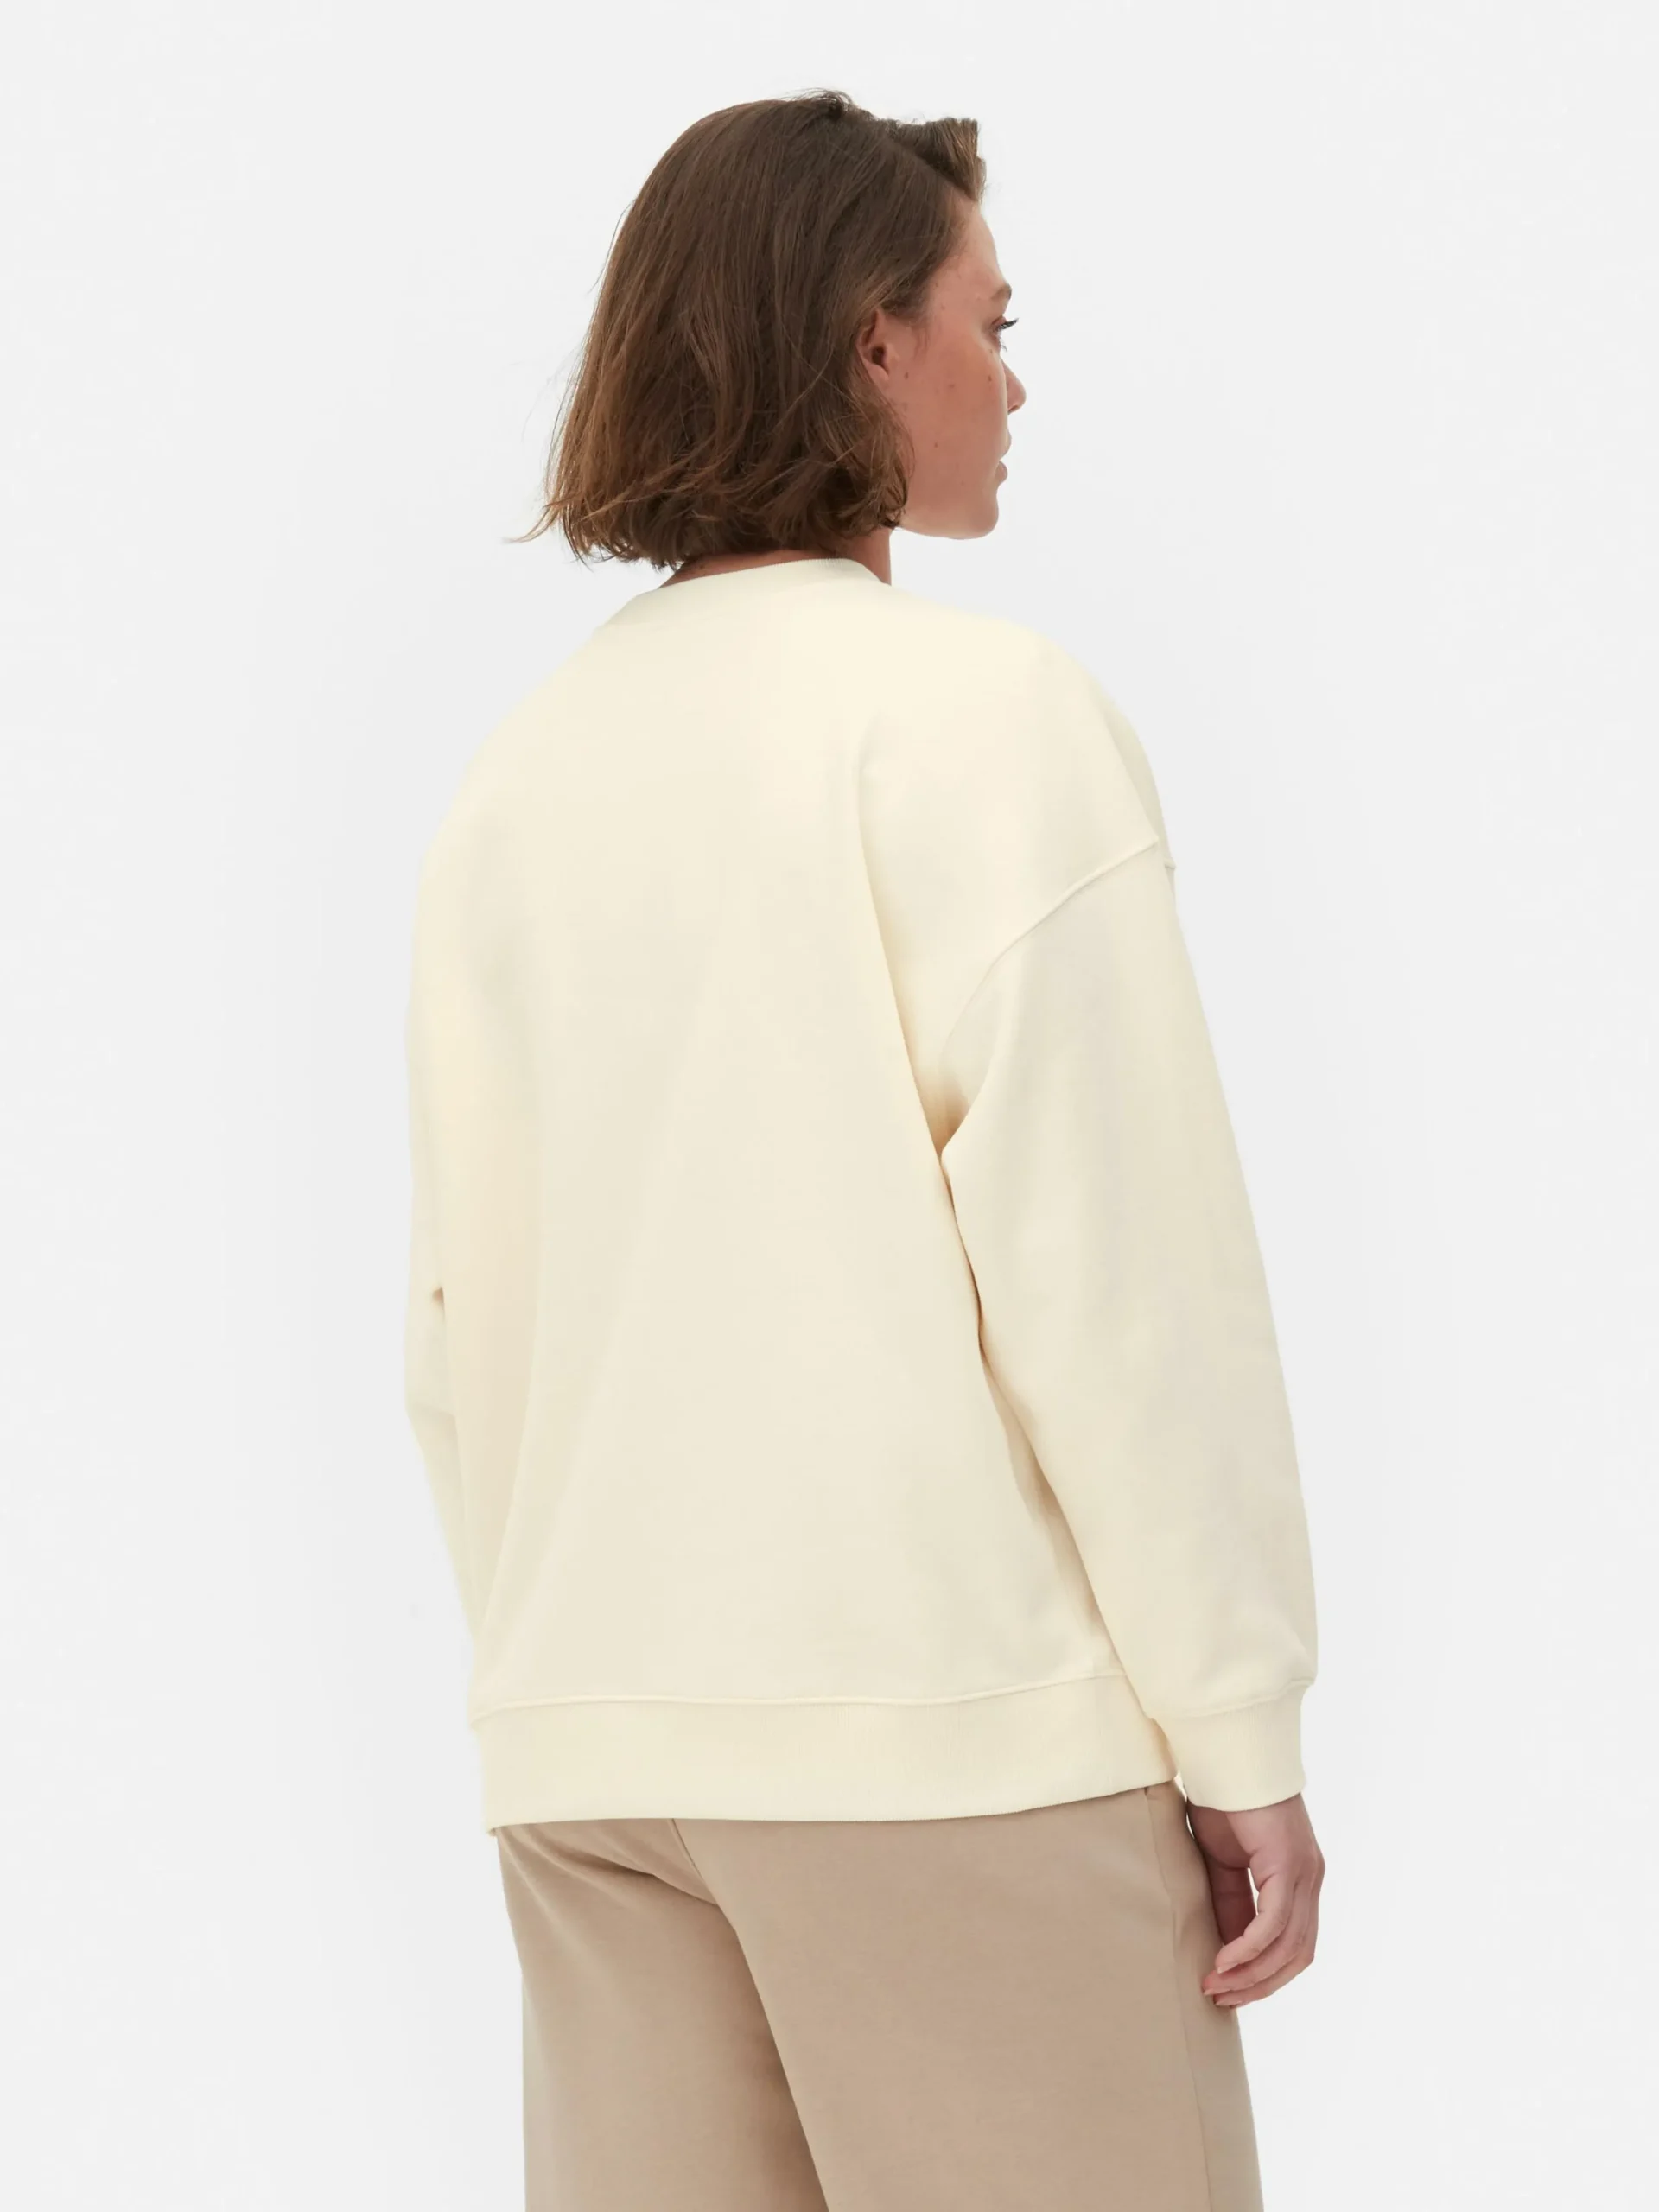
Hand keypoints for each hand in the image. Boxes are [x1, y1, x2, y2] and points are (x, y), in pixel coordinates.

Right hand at [1186, 1790, 1324, 2008]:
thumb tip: (1229, 1949)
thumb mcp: (1223, 1864)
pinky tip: (1223, 1960)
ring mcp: (1303, 1874)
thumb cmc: (1223, 1801)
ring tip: (1216, 1986)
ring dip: (1251, 1974)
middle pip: (1296, 1955)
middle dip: (1258, 1985)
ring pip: (1287, 1946)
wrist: (1227, 1757)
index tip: (1228, 1992)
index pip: (1292, 1945)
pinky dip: (1248, 1948)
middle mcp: (1309, 1880)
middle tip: (1221, 1999)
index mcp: (1297, 1880)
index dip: (1263, 1975)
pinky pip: (1272, 1923)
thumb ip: (1231, 1904)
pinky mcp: (1288, 1866)